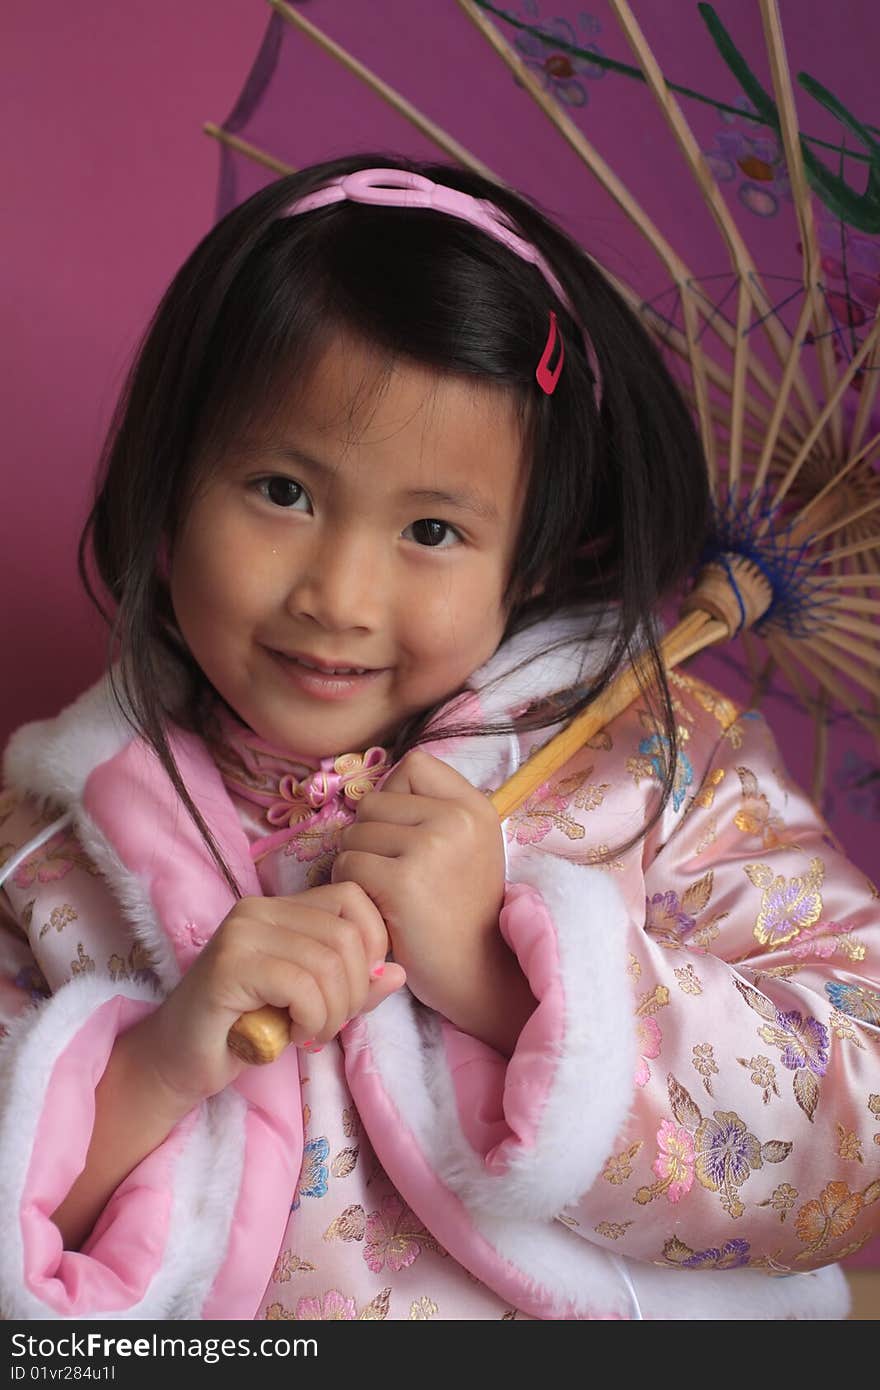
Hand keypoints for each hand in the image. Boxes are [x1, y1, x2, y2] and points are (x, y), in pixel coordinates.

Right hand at [133, 883, 405, 1107]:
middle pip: (347, 935)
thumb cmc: (246, 1032)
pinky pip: (301, 985)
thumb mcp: (313, 1005)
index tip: (356, 991)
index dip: (373, 945)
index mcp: (280, 907)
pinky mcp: (229, 965)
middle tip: (331, 1024)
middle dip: (354, 991)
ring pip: (328, 962)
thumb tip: (401, 972)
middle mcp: (259, 909)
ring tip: (312, 1033)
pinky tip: (294, 1036)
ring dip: (333, 1012)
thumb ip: (354, 986)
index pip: (353, 899)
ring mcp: (241, 932)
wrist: (178, 1063)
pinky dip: (312, 1018)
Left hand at [332, 749, 533, 1051]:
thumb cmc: (461, 907)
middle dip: (369, 835)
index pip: (414, 763)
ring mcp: (430, 848)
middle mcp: (457, 819)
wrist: (477, 972)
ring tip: (386, 891)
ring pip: (354, 833)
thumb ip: (431, 809)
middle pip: (374, 800)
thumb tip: (374, 786)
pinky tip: (377, 907)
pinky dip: (351, 887)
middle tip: (392, 872)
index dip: (396, 793)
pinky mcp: (402, 882)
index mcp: (475, 806)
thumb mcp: (466, 845)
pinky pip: (347, 865)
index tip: (403, 831)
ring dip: (357, 862)